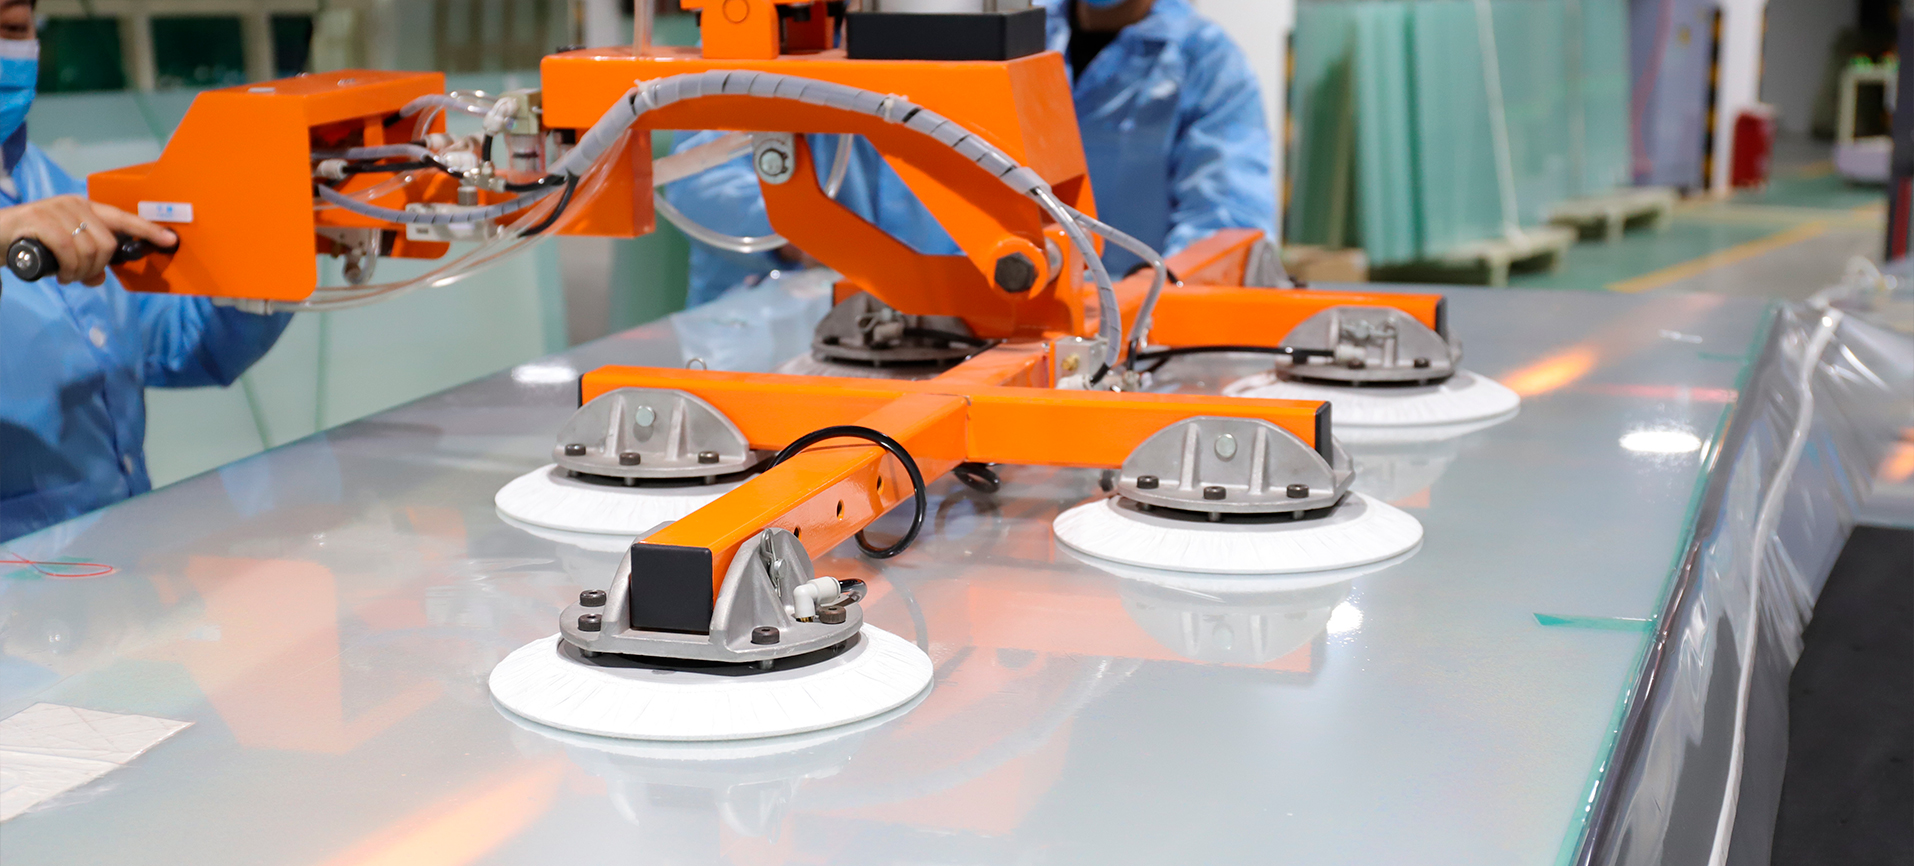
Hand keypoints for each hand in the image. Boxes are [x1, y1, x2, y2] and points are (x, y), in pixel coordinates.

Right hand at [0, 195, 176, 285]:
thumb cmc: (31, 242)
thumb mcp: (63, 251)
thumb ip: (85, 261)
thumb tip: (99, 279)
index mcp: (85, 208)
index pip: (123, 218)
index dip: (148, 230)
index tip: (170, 240)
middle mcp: (74, 204)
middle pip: (108, 243)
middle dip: (97, 267)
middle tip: (79, 276)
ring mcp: (56, 209)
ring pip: (90, 250)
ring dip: (80, 272)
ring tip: (66, 276)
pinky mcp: (40, 220)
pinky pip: (69, 250)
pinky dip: (67, 269)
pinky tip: (58, 274)